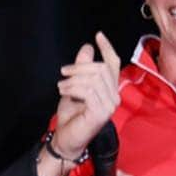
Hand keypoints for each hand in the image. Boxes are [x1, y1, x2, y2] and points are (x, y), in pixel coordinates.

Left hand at [52, 31, 120, 160]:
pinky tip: (64, 92)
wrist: (66, 139)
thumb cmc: (71, 116)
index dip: (107, 48)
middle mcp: (114, 96)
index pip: (114, 64)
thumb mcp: (74, 86)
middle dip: (80, 66)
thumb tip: (87, 48)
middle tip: (64, 72)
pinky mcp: (101, 113)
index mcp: (109, 89)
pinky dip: (73, 88)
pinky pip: (88, 91)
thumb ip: (81, 69)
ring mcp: (110, 106)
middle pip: (101, 69)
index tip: (98, 35)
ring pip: (94, 79)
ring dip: (73, 79)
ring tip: (61, 85)